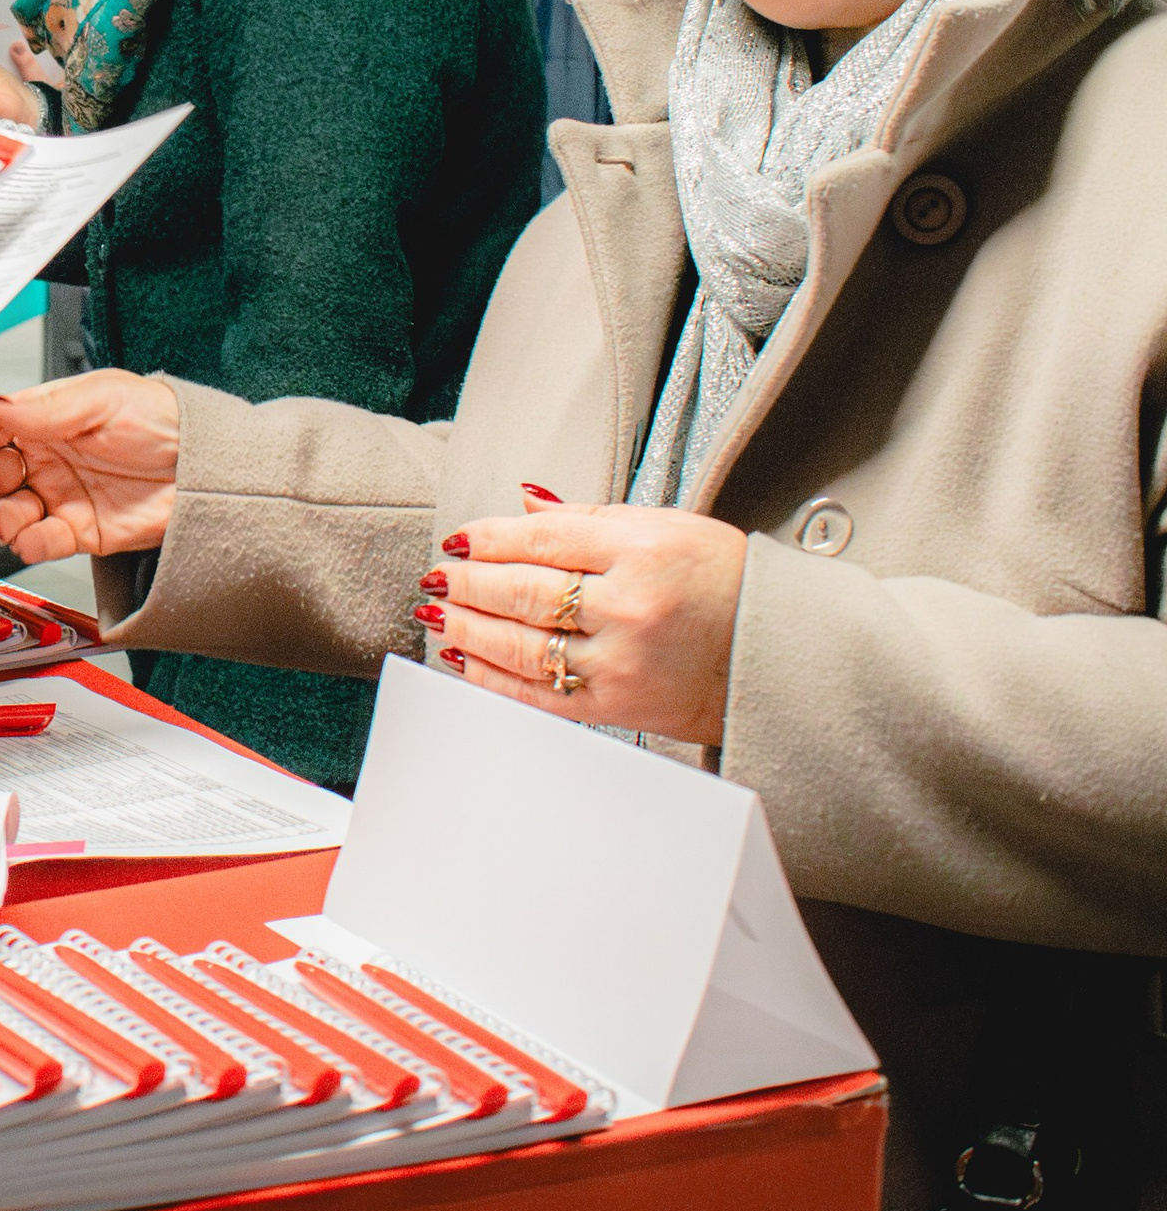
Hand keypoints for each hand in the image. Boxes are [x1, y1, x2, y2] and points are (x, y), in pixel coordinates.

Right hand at [0, 370, 180, 561]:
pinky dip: (30, 545)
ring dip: (0, 520)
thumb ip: (42, 409)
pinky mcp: (80, 531)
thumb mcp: (100, 400)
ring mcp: (60, 496)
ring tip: (13, 520)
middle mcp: (46, 457)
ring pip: (7, 513)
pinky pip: (40, 543)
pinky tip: (36, 538)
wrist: (207, 467)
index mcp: (44, 417)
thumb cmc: (163, 418)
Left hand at [420, 486, 744, 743]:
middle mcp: (629, 607)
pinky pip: (537, 694)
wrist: (777, 656)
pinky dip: (491, 677)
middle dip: (468, 582)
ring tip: (436, 610)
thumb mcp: (668, 526)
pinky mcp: (616, 707)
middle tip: (435, 573)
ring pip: (521, 644)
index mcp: (643, 551)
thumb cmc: (726, 582)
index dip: (489, 536)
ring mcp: (620, 662)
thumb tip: (522, 503)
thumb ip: (589, 516)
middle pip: (523, 591)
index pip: (542, 538)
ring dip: (467, 627)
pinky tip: (462, 659)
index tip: (458, 537)